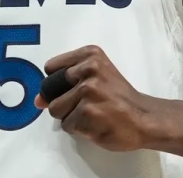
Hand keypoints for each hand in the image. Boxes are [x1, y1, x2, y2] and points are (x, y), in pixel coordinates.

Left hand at [34, 45, 150, 151]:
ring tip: (93, 114)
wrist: (145, 118)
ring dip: (71, 117)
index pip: (50, 68)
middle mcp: (88, 69)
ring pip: (56, 110)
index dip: (59, 84)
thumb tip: (37, 100)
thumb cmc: (119, 98)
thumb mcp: (95, 78)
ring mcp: (87, 91)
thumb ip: (64, 83)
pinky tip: (97, 123)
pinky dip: (79, 129)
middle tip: (87, 103)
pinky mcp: (87, 113)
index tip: (76, 88)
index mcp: (90, 54)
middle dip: (63, 101)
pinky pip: (67, 125)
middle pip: (50, 90)